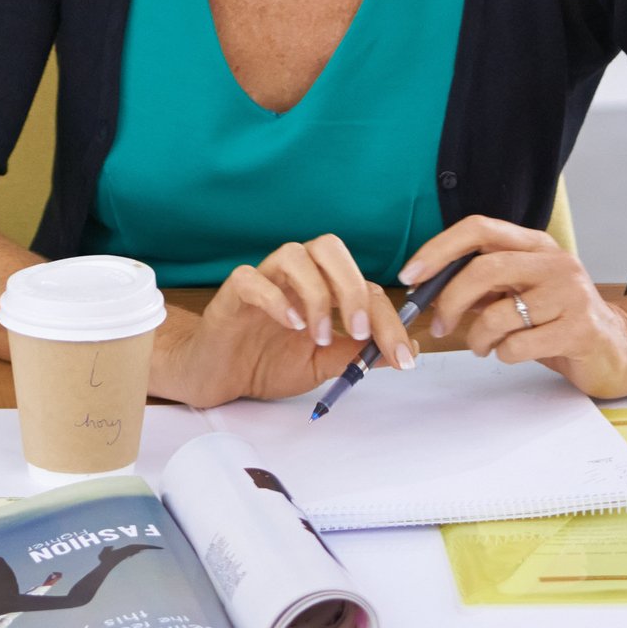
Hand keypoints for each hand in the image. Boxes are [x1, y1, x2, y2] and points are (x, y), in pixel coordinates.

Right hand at [170, 233, 414, 405]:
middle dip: (354, 288)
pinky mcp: (233, 293)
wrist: (219, 377)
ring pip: (295, 254)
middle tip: (361, 330)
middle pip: (331, 249)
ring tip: (319, 336)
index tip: (403, 356)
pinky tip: (290, 325)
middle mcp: (296, 275)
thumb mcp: (323, 364)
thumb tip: (407, 351)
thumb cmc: (267, 363)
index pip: (365, 287)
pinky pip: (252, 279)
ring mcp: (264, 279)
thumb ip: (358, 355)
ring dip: (316, 294)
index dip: (389, 320)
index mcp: (323, 287)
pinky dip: (275, 299)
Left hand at [405, 216, 626, 398]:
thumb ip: (485, 283)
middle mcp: (556, 263)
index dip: (439, 249)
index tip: (411, 275)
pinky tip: (514, 353)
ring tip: (484, 346)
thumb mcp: (522, 291)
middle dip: (449, 301)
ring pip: (497, 315)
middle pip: (484, 270)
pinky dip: (503, 354)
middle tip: (439, 325)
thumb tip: (428, 285)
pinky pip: (517, 345)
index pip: (480, 228)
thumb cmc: (559, 319)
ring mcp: (571, 294)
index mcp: (536, 245)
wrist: (616, 348)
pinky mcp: (579, 329)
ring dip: (478, 338)